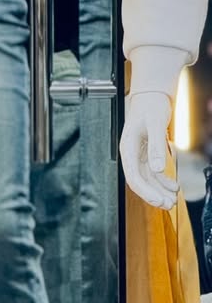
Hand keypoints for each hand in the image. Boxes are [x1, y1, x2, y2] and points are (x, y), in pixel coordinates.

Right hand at [120, 91, 178, 208]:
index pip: (133, 176)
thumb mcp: (155, 125)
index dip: (145, 191)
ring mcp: (139, 155)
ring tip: (172, 201)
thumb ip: (155, 147)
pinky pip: (154, 173)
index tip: (157, 200)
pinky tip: (173, 187)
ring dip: (159, 191)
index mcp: (128, 148)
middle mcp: (131, 154)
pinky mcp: (148, 154)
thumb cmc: (150, 107)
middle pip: (140, 181)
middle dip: (153, 195)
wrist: (151, 96)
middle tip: (168, 205)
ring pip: (148, 179)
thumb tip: (157, 169)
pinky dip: (163, 181)